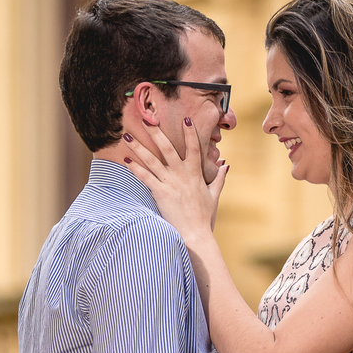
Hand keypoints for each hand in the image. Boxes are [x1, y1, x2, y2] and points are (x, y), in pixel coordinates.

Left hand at [122, 120, 228, 235]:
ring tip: (127, 136)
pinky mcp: (160, 192)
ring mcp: (170, 182)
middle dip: (156, 132)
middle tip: (147, 119)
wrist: (194, 234)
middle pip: (168, 148)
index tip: (186, 119)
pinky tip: (126, 160)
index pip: (194, 147)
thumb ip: (219, 178)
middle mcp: (182, 174)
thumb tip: (226, 164)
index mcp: (195, 173)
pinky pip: (145, 177)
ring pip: (152, 160)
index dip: (191, 133)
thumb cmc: (205, 216)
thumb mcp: (214, 194)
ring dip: (139, 147)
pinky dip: (135, 168)